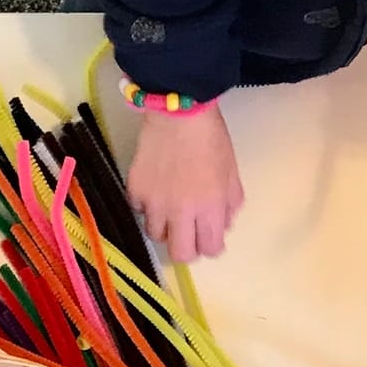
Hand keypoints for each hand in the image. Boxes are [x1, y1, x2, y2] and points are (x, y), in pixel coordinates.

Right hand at [126, 101, 244, 261]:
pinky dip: (148, 206)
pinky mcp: (135, 191)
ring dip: (166, 227)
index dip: (211, 246)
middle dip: (187, 248)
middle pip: (180, 254)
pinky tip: (156, 190)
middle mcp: (180, 212)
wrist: (177, 112)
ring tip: (170, 209)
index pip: (210, 249)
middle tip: (189, 233)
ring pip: (156, 235)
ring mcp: (154, 204)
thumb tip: (222, 225)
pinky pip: (140, 211)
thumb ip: (230, 205)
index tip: (210, 236)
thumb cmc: (210, 139)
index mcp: (209, 208)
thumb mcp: (232, 173)